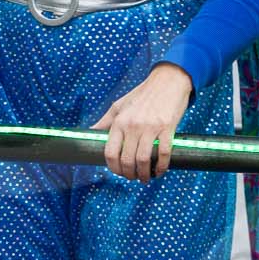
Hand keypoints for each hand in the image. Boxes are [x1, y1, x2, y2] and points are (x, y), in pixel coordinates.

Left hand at [92, 62, 193, 180]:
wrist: (167, 81)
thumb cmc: (142, 94)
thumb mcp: (119, 105)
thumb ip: (105, 121)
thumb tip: (91, 132)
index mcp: (119, 122)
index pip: (110, 152)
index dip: (113, 168)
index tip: (118, 172)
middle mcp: (133, 126)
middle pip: (127, 160)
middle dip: (129, 174)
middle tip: (133, 177)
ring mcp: (151, 128)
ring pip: (144, 160)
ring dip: (144, 174)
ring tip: (145, 178)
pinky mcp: (167, 128)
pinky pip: (163, 154)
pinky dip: (161, 167)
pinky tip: (159, 171)